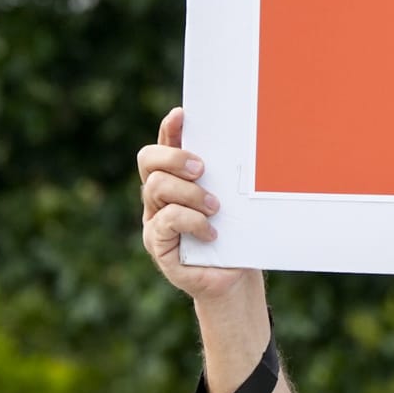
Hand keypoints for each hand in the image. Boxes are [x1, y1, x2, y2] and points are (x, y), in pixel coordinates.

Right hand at [139, 107, 260, 305]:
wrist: (235, 277)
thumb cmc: (235, 235)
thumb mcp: (234, 201)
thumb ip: (227, 177)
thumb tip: (244, 145)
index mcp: (176, 179)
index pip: (164, 146)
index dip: (169, 129)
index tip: (183, 115)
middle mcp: (159, 197)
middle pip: (148, 161)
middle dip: (175, 158)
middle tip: (202, 169)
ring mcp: (155, 220)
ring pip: (156, 188)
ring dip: (189, 193)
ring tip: (215, 207)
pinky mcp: (158, 245)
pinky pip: (165, 221)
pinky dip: (191, 222)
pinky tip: (211, 232)